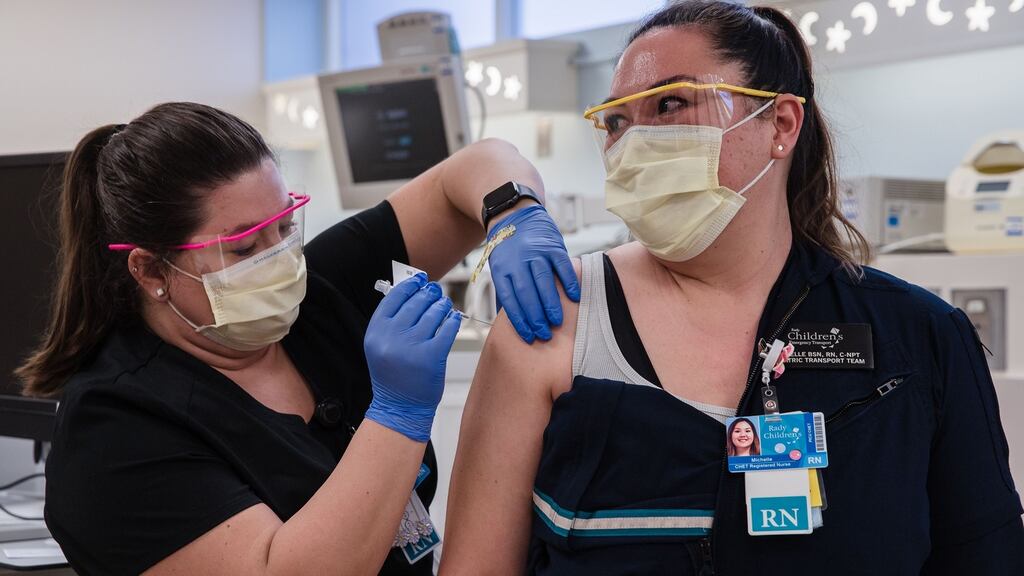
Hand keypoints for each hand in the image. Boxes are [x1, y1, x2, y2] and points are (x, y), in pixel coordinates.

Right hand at [363, 274, 461, 441]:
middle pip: (416, 302)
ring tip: (444, 304)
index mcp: (376, 332)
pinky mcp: (432, 357)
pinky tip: (452, 318)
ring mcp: (412, 347)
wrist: (400, 407)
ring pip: (434, 313)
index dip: (410, 285)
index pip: (394, 297)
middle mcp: (392, 337)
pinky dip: (452, 320)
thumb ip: (392, 320)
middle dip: (429, 293)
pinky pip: (447, 328)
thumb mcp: (381, 345)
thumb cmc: (393, 373)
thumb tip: (414, 291)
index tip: (420, 280)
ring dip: (442, 305)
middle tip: (436, 291)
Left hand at [486, 204, 579, 342]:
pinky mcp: (552, 245)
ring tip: (556, 322)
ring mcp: (536, 252)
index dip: (520, 321)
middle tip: (544, 334)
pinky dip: (569, 282)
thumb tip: (512, 319)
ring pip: (544, 282)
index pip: (510, 300)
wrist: (514, 215)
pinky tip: (574, 297)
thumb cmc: (508, 247)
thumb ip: (507, 289)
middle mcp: (518, 261)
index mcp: (502, 269)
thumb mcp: (500, 266)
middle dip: (536, 317)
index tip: (528, 336)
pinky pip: (562, 266)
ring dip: (551, 304)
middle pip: (527, 294)